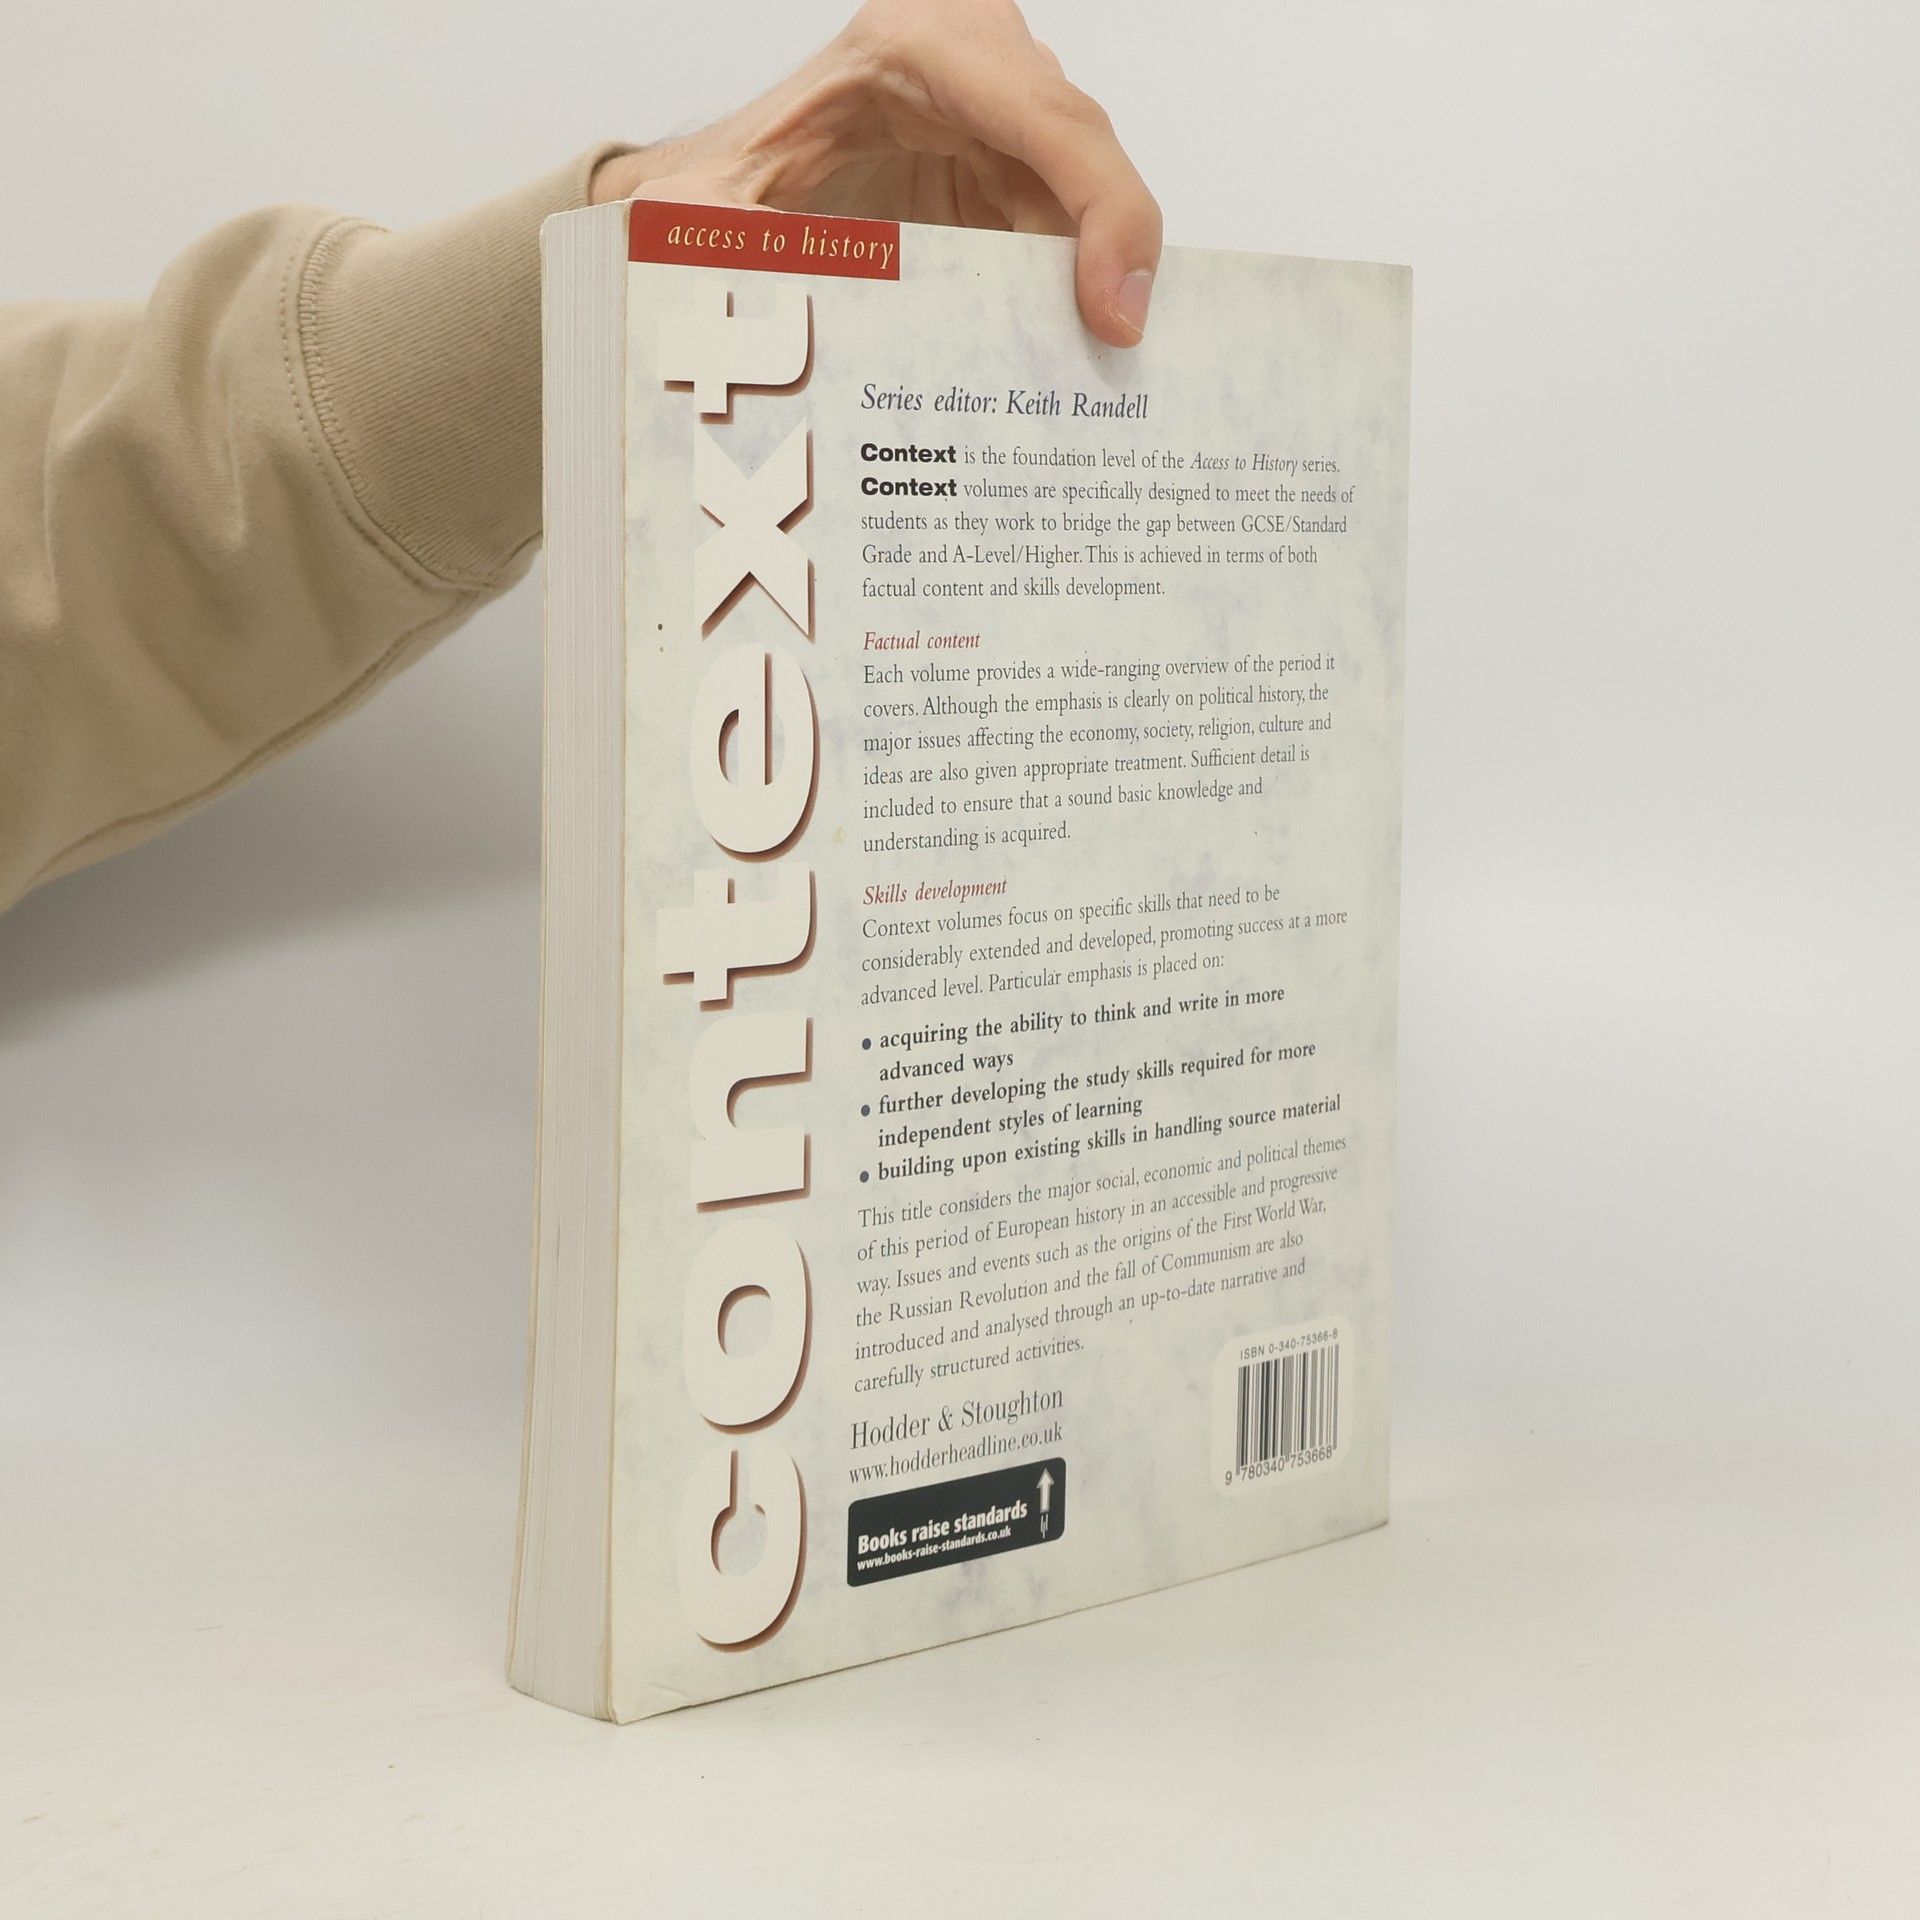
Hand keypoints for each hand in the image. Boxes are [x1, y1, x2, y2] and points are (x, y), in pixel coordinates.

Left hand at [589, 0, 1161, 345]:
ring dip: (1089, 288)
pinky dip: (1069, 291)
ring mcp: (1006, 114)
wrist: (747, 167)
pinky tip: (1068, 356)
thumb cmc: (741, 168)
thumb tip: (662, 249)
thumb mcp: (711, 194)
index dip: (1102, 209)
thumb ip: (694, 219)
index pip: (1046, 118)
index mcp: (917, 48)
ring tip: (1095, 379)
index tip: (1112, 309)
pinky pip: (1065, 226)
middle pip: (1083, 158)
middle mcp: (981, 64)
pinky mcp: (1014, 165)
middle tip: (1119, 358)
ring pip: (1084, 199)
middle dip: (1112, 257)